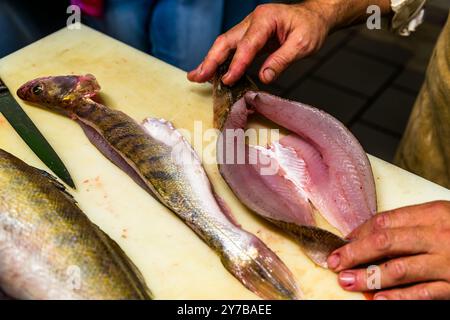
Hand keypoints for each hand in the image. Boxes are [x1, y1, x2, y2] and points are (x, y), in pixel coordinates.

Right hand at [187, 2, 334, 84]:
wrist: (315, 17)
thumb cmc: (311, 27)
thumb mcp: (303, 45)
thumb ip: (282, 60)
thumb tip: (264, 77)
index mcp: (265, 19)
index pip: (246, 44)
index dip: (236, 64)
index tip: (227, 80)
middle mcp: (253, 20)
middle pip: (226, 41)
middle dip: (210, 60)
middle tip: (197, 77)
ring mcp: (249, 27)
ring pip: (225, 44)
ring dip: (210, 61)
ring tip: (197, 76)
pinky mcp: (250, 36)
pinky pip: (232, 48)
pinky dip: (221, 60)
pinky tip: (213, 71)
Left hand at [327, 201, 449, 299]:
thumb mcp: (442, 216)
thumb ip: (409, 221)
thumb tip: (366, 232)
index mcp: (434, 214)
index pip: (385, 221)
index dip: (360, 232)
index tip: (344, 241)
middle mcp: (439, 236)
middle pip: (385, 242)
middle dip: (355, 252)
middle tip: (333, 261)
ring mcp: (447, 263)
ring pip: (399, 269)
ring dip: (368, 276)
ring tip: (346, 280)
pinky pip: (423, 293)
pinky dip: (398, 297)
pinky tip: (378, 299)